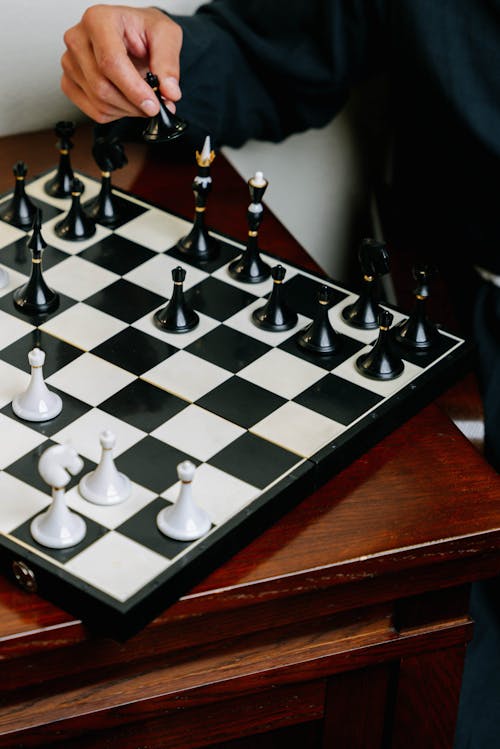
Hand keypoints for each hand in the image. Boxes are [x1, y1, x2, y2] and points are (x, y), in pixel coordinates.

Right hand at [61, 5, 182, 122]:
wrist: (131, 33)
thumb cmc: (143, 30)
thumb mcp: (166, 35)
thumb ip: (168, 63)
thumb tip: (169, 91)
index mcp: (98, 20)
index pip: (111, 62)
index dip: (133, 89)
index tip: (152, 104)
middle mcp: (78, 39)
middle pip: (102, 87)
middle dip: (133, 104)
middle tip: (154, 105)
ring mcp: (70, 62)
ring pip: (98, 103)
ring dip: (127, 110)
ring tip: (142, 100)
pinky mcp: (69, 82)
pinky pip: (93, 111)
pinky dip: (115, 114)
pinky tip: (126, 101)